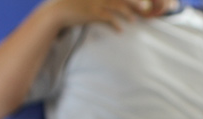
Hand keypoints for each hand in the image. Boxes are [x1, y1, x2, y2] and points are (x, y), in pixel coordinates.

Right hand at [47, 0, 167, 28]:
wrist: (58, 12)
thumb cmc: (73, 4)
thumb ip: (100, 0)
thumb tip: (112, 4)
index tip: (141, 2)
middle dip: (134, 2)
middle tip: (144, 7)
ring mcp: (95, 2)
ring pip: (117, 6)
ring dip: (127, 14)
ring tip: (133, 20)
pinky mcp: (93, 13)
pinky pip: (108, 18)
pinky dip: (116, 24)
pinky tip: (120, 30)